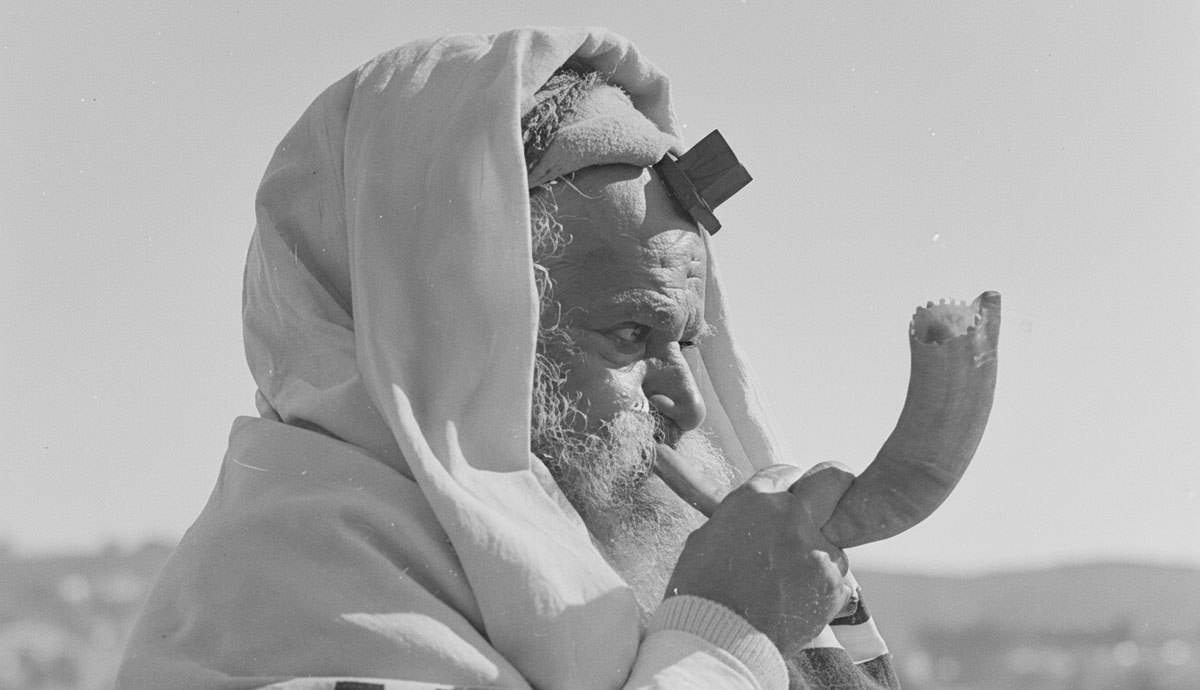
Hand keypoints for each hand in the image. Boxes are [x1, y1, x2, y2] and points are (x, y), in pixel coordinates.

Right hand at [664, 462, 855, 657]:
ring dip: (821, 544)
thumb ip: (740, 517)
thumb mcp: (707, 537)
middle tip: (829, 495)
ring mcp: (819, 552)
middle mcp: (793, 517)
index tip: (788, 494)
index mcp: (756, 500)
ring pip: (837, 533)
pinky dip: (822, 581)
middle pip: (832, 479)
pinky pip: (837, 574)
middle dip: (832, 484)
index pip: (785, 473)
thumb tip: (754, 513)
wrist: (718, 639)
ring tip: (794, 571)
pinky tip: (796, 594)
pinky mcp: (834, 586)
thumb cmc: (702, 589)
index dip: (787, 484)